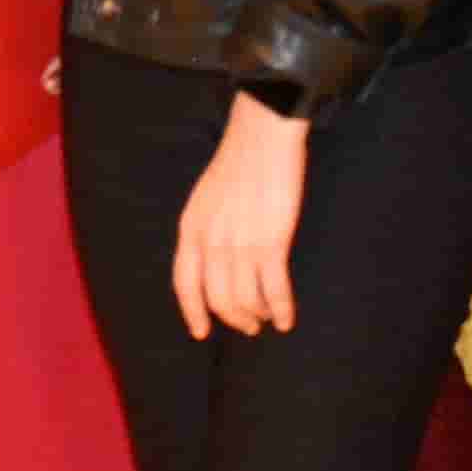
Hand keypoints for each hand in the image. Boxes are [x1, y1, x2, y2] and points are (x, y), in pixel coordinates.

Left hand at [174, 93, 308, 337]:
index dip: (193, 312)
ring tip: (267, 318)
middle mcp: (211, 243)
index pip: (184, 284)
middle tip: (248, 326)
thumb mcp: (205, 199)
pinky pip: (275, 291)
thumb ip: (206, 230)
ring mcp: (241, 246)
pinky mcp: (272, 244)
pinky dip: (282, 309)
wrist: (262, 138)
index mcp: (190, 229)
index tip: (201, 332)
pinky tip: (287, 319)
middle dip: (234, 319)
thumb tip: (215, 262)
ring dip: (257, 315)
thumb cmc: (237, 164)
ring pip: (246, 301)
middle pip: (218, 300)